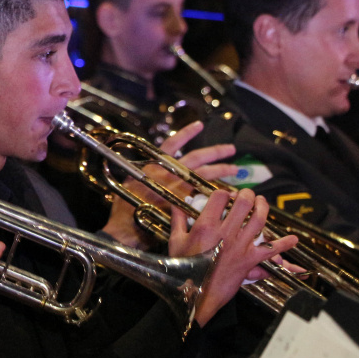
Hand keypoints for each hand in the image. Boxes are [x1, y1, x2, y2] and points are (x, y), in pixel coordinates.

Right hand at [104, 122, 236, 225]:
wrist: (123, 232)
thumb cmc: (124, 211)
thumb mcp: (133, 185)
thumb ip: (150, 176)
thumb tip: (165, 171)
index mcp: (152, 167)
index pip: (171, 145)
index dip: (185, 134)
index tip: (200, 125)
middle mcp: (164, 175)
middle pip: (194, 159)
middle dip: (215, 153)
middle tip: (231, 150)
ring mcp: (174, 191)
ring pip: (203, 176)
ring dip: (221, 171)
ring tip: (234, 170)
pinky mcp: (181, 207)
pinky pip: (205, 197)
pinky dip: (218, 194)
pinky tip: (230, 195)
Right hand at [167, 189, 296, 326]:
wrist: (196, 294)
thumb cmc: (184, 268)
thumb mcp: (176, 241)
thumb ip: (178, 220)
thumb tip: (176, 205)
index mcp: (206, 226)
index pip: (220, 197)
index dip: (224, 192)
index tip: (224, 195)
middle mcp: (226, 232)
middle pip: (243, 203)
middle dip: (246, 194)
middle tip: (246, 194)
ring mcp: (240, 246)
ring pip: (259, 220)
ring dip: (263, 207)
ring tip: (261, 202)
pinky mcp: (249, 260)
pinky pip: (271, 250)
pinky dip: (284, 245)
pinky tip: (292, 239)